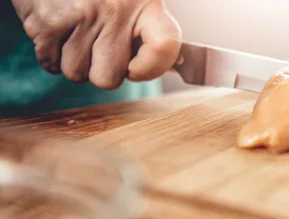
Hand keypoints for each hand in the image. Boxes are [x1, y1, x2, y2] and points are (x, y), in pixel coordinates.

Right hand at [12, 0, 181, 88]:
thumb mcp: (134, 5)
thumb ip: (152, 35)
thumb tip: (173, 66)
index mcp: (146, 4)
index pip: (166, 46)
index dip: (151, 68)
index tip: (135, 69)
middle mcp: (117, 9)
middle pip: (110, 78)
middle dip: (99, 70)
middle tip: (95, 44)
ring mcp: (83, 14)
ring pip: (77, 74)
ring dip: (72, 61)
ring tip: (74, 32)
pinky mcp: (50, 21)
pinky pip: (51, 64)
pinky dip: (50, 54)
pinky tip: (57, 31)